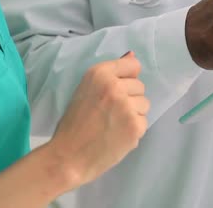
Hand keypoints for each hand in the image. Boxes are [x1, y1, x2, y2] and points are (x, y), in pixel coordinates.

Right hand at [48, 52, 149, 186]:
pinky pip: (144, 122)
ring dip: (133, 114)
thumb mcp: (86, 90)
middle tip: (109, 113)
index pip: (132, 65)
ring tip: (113, 124)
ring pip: (144, 104)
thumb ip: (110, 74)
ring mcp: (126, 106)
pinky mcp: (135, 126)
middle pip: (140, 86)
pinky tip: (117, 136)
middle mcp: (115, 86)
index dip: (126, 79)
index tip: (115, 91)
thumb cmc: (74, 124)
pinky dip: (133, 130)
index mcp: (99, 73)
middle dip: (129, 98)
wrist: (68, 157)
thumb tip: (132, 55)